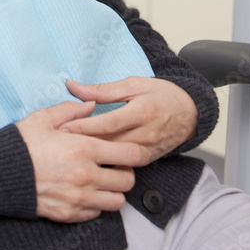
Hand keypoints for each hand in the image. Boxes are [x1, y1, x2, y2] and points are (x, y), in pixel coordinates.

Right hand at [16, 100, 147, 222]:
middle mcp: (87, 176)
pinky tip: (86, 191)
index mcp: (85, 148)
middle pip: (128, 181)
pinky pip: (97, 213)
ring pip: (117, 202)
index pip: (129, 154)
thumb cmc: (23, 144)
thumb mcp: (44, 117)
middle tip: (114, 165)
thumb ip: (72, 109)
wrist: (0, 173)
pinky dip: (96, 204)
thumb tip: (91, 105)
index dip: (134, 152)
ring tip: (102, 181)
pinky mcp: (70, 214)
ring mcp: (80, 198)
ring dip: (113, 191)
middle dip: (125, 172)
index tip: (128, 149)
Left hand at [63, 77, 198, 163]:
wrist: (190, 112)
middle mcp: (144, 133)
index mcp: (141, 111)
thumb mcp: (132, 84)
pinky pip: (125, 165)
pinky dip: (108, 163)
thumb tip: (74, 86)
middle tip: (60, 145)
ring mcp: (147, 149)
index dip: (85, 127)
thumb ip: (103, 90)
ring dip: (94, 157)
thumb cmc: (160, 94)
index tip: (64, 129)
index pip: (108, 123)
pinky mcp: (148, 160)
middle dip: (84, 145)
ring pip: (116, 157)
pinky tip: (92, 163)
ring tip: (71, 155)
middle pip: (109, 143)